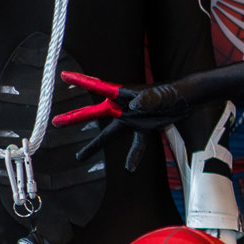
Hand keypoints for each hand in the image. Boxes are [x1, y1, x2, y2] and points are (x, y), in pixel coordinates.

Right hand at [55, 72, 192, 170]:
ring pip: (109, 134)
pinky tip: (130, 168)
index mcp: (123, 95)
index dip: (80, 81)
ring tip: (79, 156)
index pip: (97, 86)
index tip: (63, 75)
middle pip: (95, 113)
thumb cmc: (173, 93)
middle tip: (55, 122)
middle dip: (75, 118)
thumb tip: (135, 105)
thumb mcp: (160, 96)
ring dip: (95, 145)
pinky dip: (134, 155)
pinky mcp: (143, 127)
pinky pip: (135, 144)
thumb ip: (148, 100)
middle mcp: (123, 107)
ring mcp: (132, 118)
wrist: (188, 100)